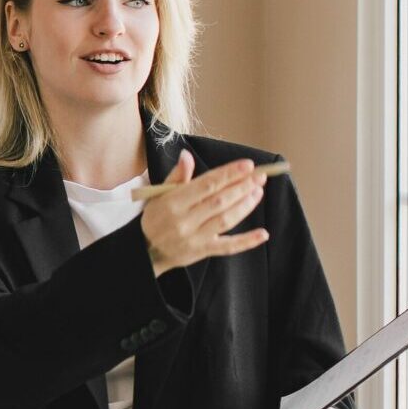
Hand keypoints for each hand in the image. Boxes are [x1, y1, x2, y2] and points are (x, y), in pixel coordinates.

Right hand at [140, 151, 269, 275]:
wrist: (144, 250)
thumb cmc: (154, 217)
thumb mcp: (158, 194)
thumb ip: (177, 176)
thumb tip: (187, 155)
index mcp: (173, 203)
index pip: (206, 185)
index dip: (229, 174)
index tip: (248, 165)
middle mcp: (184, 221)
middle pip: (219, 201)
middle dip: (242, 187)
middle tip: (260, 176)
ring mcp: (194, 238)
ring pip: (225, 220)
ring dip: (245, 206)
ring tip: (258, 192)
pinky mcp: (202, 252)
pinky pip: (227, 247)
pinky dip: (247, 242)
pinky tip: (263, 234)